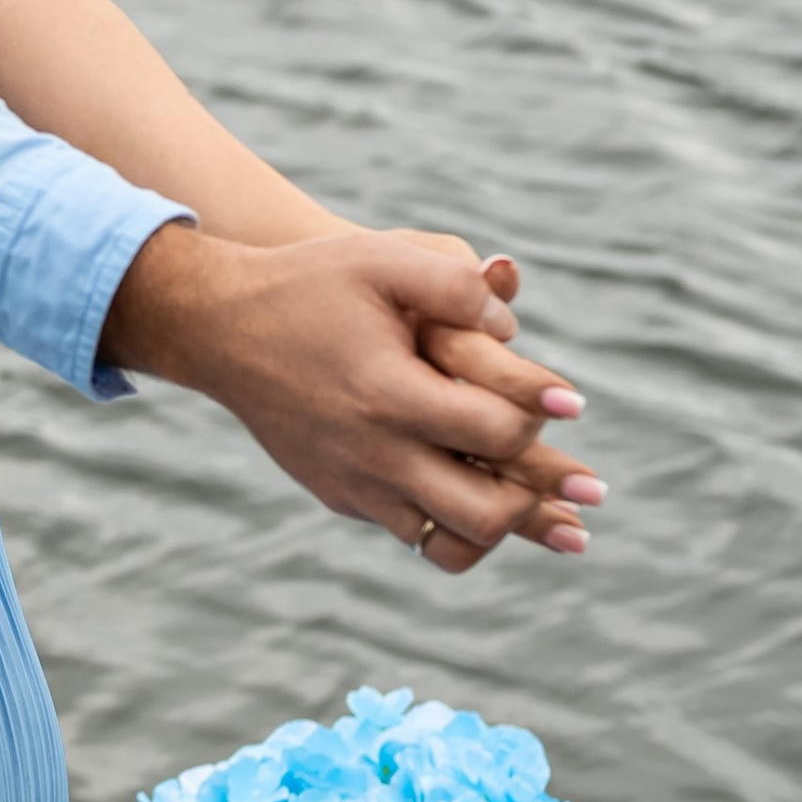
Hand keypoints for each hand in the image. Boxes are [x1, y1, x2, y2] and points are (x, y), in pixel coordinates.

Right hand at [104, 225, 602, 569]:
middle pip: (482, 511)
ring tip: (547, 517)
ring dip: (502, 529)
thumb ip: (454, 283)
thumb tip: (513, 320)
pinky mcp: (339, 494)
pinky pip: (411, 533)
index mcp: (387, 393)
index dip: (543, 412)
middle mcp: (371, 451)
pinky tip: (484, 499)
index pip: (494, 429)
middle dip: (541, 502)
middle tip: (585, 490)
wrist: (215, 326)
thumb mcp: (378, 258)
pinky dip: (454, 525)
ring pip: (447, 543)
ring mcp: (352, 482)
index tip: (573, 402)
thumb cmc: (305, 282)